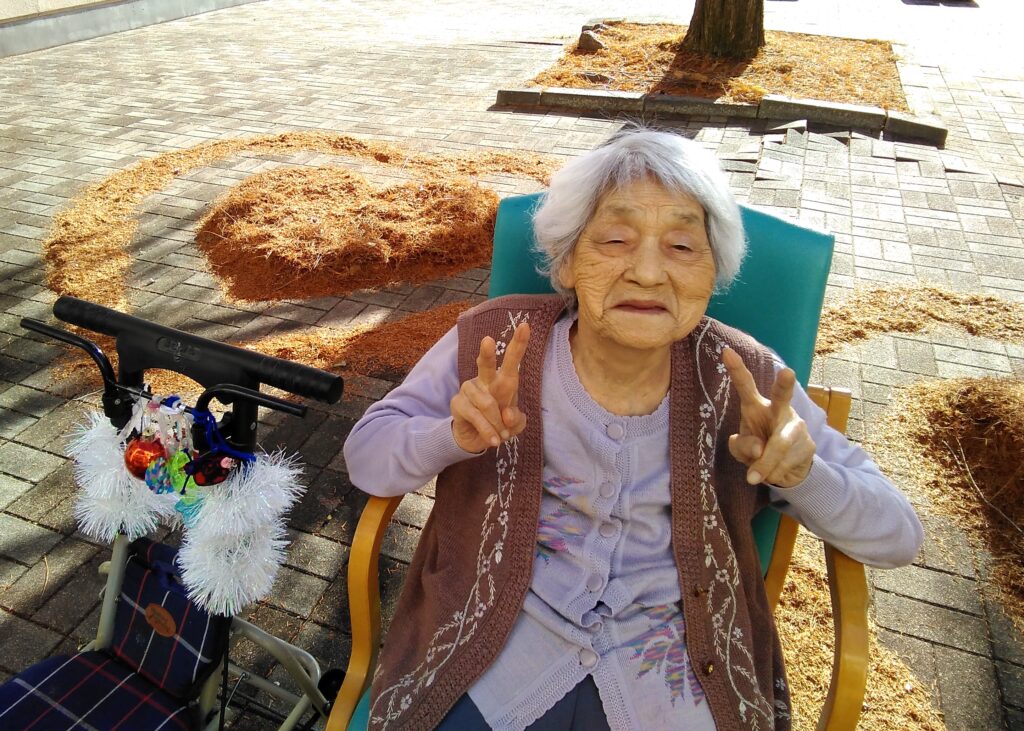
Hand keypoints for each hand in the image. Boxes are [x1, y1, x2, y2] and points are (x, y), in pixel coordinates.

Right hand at [450, 322, 530, 452]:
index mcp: (502, 381)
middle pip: (485, 365)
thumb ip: (517, 420)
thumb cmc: (498, 425)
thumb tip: (507, 414)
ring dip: (498, 425)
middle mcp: (484, 380)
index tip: (525, 325)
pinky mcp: (458, 403)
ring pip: (488, 404)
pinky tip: (494, 441)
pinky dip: (489, 432)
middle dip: (487, 353)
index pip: (511, 361)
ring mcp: (469, 390)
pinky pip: (477, 417)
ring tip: (501, 436)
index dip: (518, 344)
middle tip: (488, 340)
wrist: (475, 440)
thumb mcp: (515, 425)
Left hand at [722, 347, 815, 488]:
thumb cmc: (757, 450)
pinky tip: (775, 472)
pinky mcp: (809, 444)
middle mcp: (779, 410)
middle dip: (784, 385)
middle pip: (782, 396)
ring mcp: (796, 426)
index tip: (726, 352)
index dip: (736, 370)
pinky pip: (788, 462)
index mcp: (756, 406)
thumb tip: (759, 449)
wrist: (786, 470)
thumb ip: (742, 447)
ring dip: (765, 466)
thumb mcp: (741, 450)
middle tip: (787, 372)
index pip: (746, 386)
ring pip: (780, 445)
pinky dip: (775, 473)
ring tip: (754, 477)